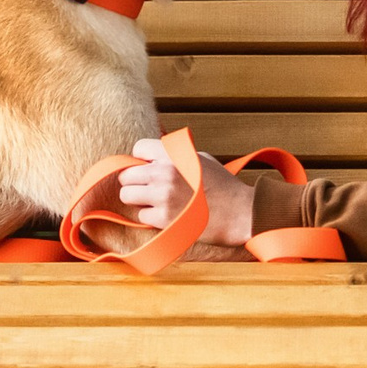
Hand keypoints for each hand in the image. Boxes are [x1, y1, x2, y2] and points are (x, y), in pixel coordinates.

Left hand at [117, 135, 253, 248]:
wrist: (240, 213)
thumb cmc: (224, 186)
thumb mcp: (201, 158)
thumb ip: (175, 156)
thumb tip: (152, 159)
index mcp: (175, 154)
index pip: (138, 149)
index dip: (141, 159)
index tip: (148, 168)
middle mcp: (166, 172)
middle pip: (126, 175)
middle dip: (135, 182)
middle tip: (148, 189)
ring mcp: (163, 196)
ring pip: (127, 196)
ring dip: (138, 200)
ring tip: (156, 202)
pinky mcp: (164, 218)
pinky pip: (141, 216)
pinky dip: (151, 217)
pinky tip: (168, 215)